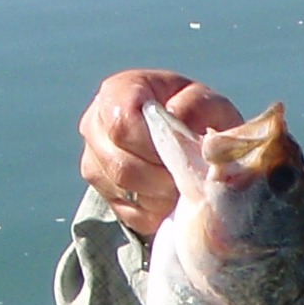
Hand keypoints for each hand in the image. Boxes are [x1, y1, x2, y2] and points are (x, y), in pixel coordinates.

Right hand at [78, 70, 242, 237]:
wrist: (189, 142)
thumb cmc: (198, 117)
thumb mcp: (209, 104)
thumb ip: (199, 106)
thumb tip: (179, 119)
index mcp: (118, 92)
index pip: (121, 125)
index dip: (154, 146)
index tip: (183, 154)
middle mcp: (95, 125)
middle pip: (121, 165)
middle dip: (162, 177)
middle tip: (190, 178)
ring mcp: (94, 160)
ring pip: (124, 191)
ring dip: (162, 196)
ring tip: (185, 188)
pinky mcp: (104, 193)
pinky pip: (128, 213)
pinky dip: (157, 212)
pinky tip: (174, 200)